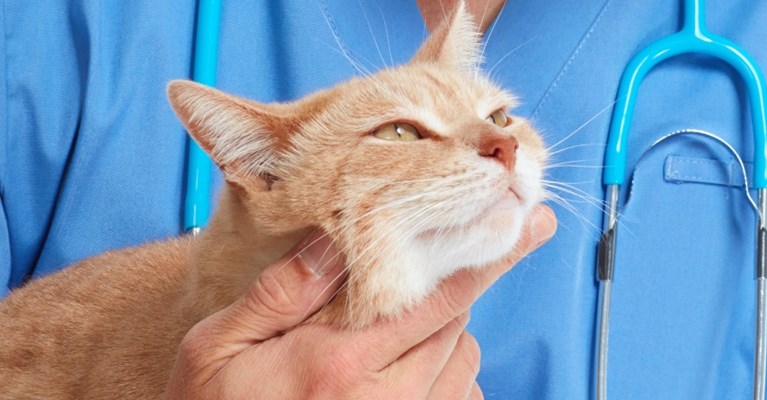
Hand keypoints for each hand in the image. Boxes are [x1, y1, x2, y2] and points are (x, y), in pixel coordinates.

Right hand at [165, 205, 555, 398]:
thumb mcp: (217, 347)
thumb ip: (281, 293)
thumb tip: (337, 242)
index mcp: (338, 364)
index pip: (437, 298)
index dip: (488, 257)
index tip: (532, 227)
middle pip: (457, 326)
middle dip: (450, 291)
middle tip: (428, 271)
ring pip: (464, 364)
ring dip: (447, 336)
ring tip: (398, 330)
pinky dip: (447, 380)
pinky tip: (404, 373)